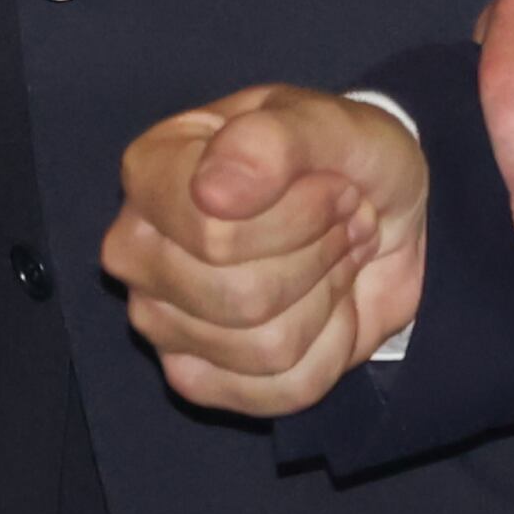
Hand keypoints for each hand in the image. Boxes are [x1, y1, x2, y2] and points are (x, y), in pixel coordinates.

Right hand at [100, 83, 425, 419]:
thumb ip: (270, 142)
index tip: (334, 186)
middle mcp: (136, 248)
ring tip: (337, 254)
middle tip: (343, 221)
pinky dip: (331, 349)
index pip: (214, 232)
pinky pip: (283, 389)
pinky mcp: (195, 376)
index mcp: (150, 170)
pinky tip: (326, 306)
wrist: (378, 211)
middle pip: (241, 297)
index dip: (298, 217)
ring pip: (267, 347)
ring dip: (329, 298)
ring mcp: (157, 319)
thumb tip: (212, 193)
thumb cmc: (339, 158)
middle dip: (319, 259)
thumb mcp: (324, 123)